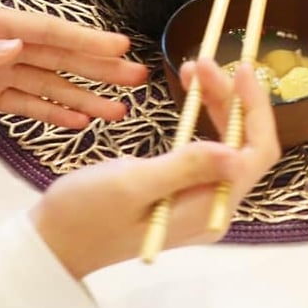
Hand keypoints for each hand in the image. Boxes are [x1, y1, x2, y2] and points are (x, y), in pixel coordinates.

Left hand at [0, 3, 147, 126]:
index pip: (48, 31)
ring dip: (85, 98)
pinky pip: (25, 105)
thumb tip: (14, 48)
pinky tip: (78, 121)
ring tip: (118, 111)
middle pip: (60, 57)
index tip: (121, 46)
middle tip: (137, 76)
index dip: (86, 39)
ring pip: (50, 86)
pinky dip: (53, 113)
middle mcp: (1, 46)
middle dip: (100, 68)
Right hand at [30, 59, 279, 277]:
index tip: (240, 70)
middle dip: (231, 98)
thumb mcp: (132, 185)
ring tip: (192, 69)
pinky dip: (202, 116)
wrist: (52, 244)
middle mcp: (216, 206)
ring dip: (216, 102)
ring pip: (227, 142)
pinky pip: (207, 149)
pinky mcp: (185, 191)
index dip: (255, 108)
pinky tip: (190, 93)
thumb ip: (185, 167)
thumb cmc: (84, 216)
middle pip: (243, 143)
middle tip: (201, 62)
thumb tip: (235, 153)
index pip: (256, 152)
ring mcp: (201, 200)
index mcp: (211, 207)